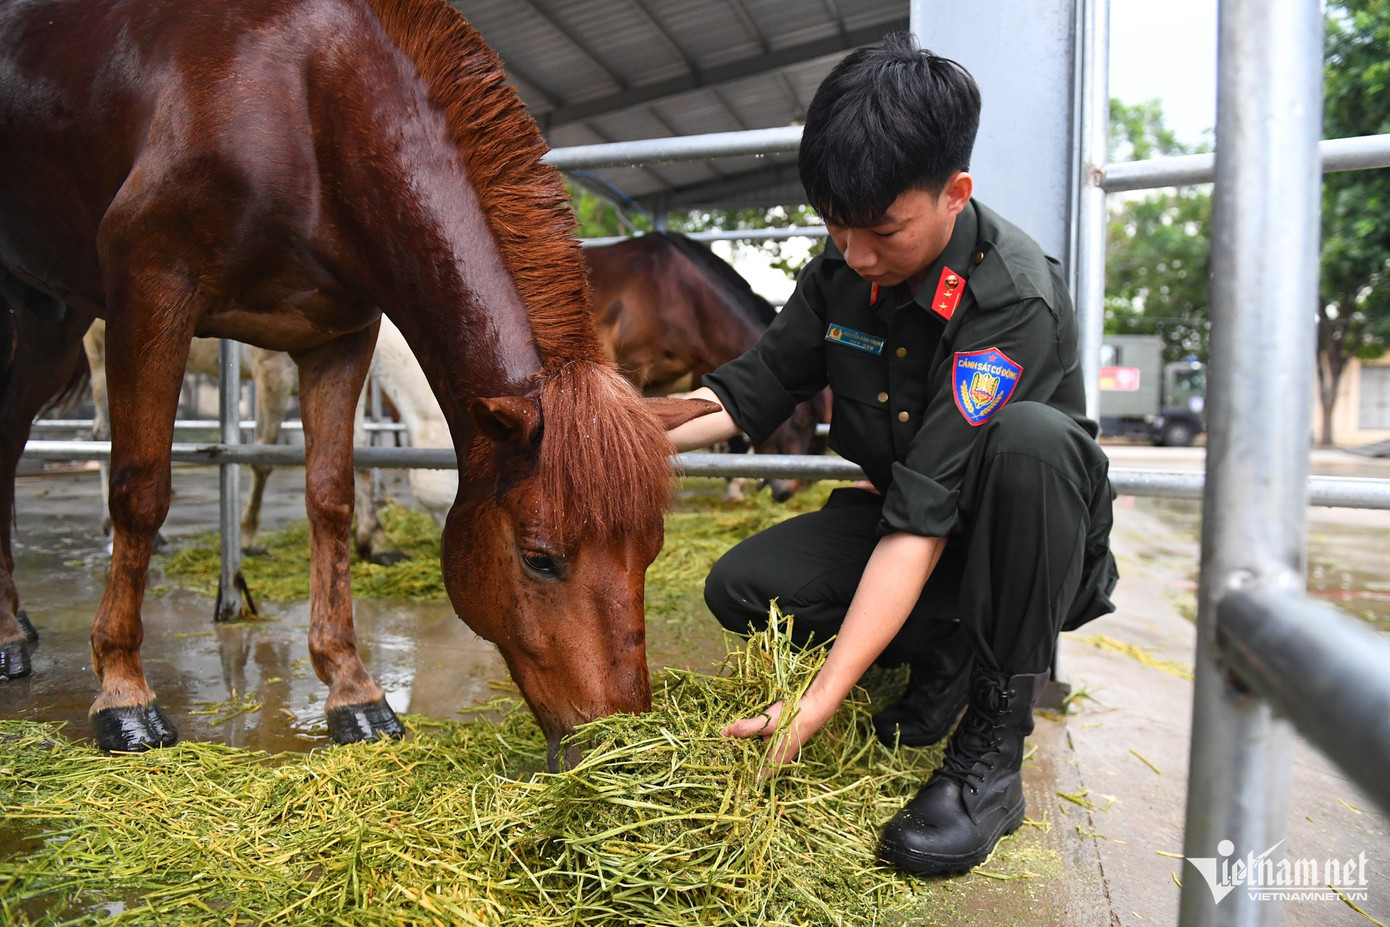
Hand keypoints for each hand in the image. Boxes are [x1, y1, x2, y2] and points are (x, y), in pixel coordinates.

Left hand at [722, 693, 837, 772]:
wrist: (815, 707)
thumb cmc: (793, 718)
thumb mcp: (767, 723)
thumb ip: (745, 729)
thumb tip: (721, 733)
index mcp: (771, 766)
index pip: (747, 779)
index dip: (731, 775)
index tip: (716, 766)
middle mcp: (772, 764)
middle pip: (747, 767)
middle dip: (731, 759)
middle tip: (712, 751)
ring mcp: (774, 755)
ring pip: (751, 756)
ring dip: (738, 750)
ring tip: (719, 743)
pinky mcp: (774, 745)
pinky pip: (756, 748)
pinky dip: (746, 743)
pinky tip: (737, 734)